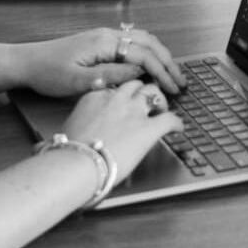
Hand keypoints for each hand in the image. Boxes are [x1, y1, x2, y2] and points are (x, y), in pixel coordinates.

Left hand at [0, 25, 185, 95]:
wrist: (26, 62)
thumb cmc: (48, 72)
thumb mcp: (79, 81)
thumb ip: (111, 75)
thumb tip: (139, 73)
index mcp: (104, 42)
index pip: (143, 54)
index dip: (162, 72)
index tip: (173, 88)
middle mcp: (107, 35)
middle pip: (149, 43)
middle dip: (168, 62)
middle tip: (181, 81)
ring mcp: (104, 36)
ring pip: (143, 40)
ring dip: (160, 56)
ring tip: (172, 74)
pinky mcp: (101, 42)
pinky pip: (133, 42)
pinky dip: (148, 52)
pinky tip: (152, 65)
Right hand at [59, 80, 184, 179]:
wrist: (77, 163)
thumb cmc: (69, 153)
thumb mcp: (70, 130)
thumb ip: (79, 126)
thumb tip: (72, 137)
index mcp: (95, 97)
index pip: (114, 88)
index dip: (121, 96)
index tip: (123, 102)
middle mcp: (116, 99)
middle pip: (136, 85)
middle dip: (142, 91)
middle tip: (146, 102)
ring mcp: (134, 111)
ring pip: (153, 93)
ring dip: (159, 100)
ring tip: (162, 109)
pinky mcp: (149, 128)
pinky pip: (170, 119)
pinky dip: (177, 122)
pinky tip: (178, 128)